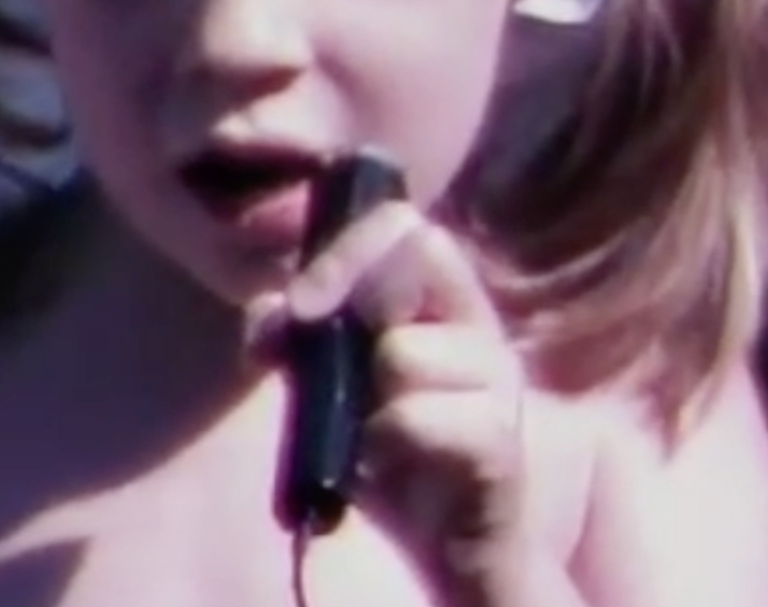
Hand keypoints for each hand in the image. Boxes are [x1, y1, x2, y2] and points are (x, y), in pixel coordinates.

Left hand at [247, 202, 542, 606]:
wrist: (447, 542)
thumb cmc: (389, 449)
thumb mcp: (330, 380)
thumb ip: (295, 333)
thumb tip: (268, 313)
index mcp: (442, 299)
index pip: (403, 225)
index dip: (344, 252)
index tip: (300, 306)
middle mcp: (478, 324)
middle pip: (419, 252)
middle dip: (351, 300)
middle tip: (333, 361)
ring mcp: (498, 379)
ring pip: (402, 349)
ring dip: (368, 394)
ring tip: (374, 427)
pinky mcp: (499, 441)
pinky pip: (417, 416)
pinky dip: (385, 440)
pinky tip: (386, 459)